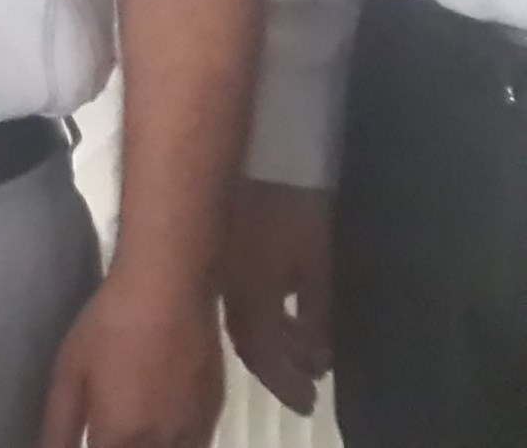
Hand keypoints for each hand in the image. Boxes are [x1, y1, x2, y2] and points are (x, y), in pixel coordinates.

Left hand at [37, 275, 224, 447]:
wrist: (170, 291)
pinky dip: (175, 442)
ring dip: (148, 447)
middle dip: (118, 447)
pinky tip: (159, 422)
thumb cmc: (110, 327)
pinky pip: (195, 445)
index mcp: (119, 437)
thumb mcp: (69, 373)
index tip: (88, 438)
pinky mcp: (215, 413)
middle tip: (104, 430)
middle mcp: (161, 444)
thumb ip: (60, 424)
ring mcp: (195, 431)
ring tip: (130, 428)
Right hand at [220, 181, 333, 414]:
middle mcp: (223, 283)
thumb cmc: (298, 200)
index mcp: (247, 293)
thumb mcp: (319, 261)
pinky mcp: (221, 237)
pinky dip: (262, 302)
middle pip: (247, 336)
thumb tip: (316, 358)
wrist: (262, 138)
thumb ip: (317, 313)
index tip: (308, 400)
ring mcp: (219, 259)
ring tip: (298, 340)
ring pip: (240, 310)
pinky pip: (236, 285)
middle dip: (277, 360)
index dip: (285, 380)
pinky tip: (282, 302)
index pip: (260, 353)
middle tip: (306, 374)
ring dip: (270, 332)